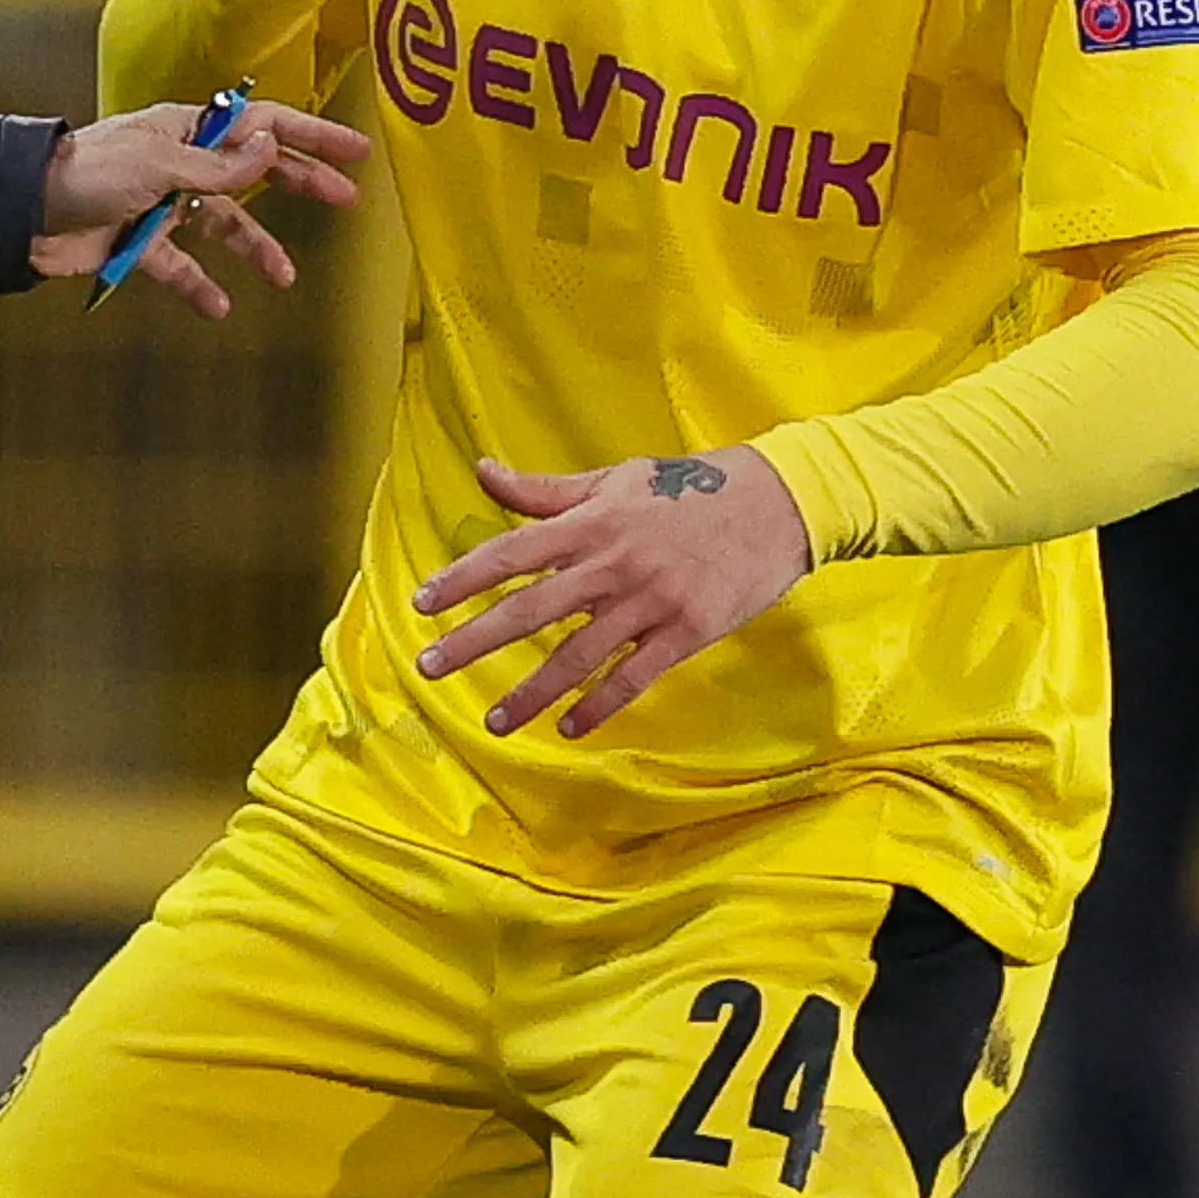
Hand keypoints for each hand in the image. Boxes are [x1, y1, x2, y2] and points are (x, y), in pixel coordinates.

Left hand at [30, 100, 372, 317]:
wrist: (23, 210)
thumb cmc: (85, 172)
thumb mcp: (159, 165)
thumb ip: (218, 165)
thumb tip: (269, 146)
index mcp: (186, 129)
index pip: (262, 125)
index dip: (311, 136)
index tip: (354, 148)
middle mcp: (180, 162)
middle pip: (253, 171)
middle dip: (300, 183)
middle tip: (345, 199)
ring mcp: (161, 201)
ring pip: (223, 224)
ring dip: (255, 248)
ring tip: (283, 276)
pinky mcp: (139, 240)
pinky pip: (181, 265)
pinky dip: (200, 286)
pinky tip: (218, 307)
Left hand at [409, 447, 812, 737]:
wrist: (777, 503)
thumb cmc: (687, 488)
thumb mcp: (614, 480)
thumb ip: (546, 490)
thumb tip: (483, 470)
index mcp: (591, 523)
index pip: (512, 553)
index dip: (463, 578)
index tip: (421, 603)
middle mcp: (612, 564)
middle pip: (530, 608)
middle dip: (475, 640)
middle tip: (429, 667)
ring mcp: (650, 601)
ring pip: (577, 654)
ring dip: (531, 691)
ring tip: (493, 722)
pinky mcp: (686, 631)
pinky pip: (634, 676)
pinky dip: (599, 704)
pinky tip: (569, 727)